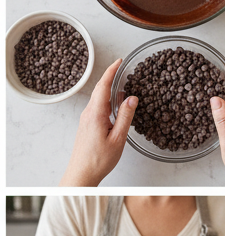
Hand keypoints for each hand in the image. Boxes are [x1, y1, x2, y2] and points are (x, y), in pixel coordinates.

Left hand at [59, 59, 136, 185]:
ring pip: (99, 98)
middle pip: (100, 89)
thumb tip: (132, 98)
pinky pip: (98, 107)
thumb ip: (125, 116)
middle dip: (111, 76)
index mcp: (95, 114)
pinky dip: (108, 100)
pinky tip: (117, 103)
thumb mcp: (118, 138)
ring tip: (123, 83)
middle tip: (123, 67)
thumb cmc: (98, 160)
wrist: (81, 175)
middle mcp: (88, 114)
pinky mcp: (88, 125)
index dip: (111, 71)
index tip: (119, 61)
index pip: (103, 86)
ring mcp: (86, 119)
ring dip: (110, 89)